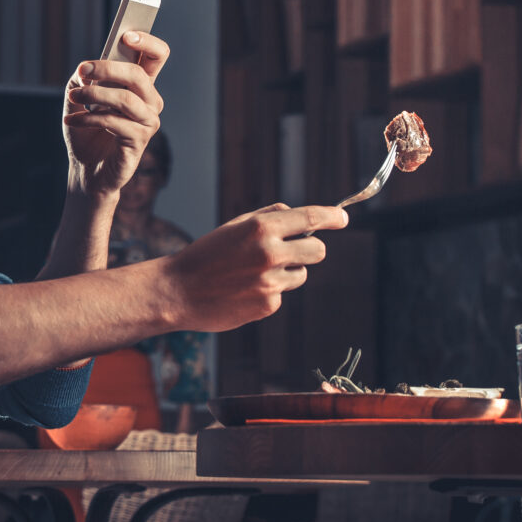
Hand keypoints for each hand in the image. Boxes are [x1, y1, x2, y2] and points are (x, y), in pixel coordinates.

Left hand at [61, 31, 168, 196]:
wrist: (85, 168)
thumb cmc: (86, 130)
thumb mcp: (79, 96)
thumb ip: (85, 77)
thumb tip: (87, 71)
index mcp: (140, 85)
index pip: (157, 56)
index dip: (147, 42)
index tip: (126, 35)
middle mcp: (150, 101)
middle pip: (139, 75)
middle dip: (107, 68)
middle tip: (82, 70)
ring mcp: (147, 122)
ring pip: (126, 99)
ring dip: (94, 95)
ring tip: (73, 97)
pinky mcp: (138, 142)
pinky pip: (114, 123)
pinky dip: (88, 118)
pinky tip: (72, 120)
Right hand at [161, 203, 347, 331]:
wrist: (178, 291)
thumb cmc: (205, 255)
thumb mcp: (234, 226)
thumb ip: (267, 218)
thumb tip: (297, 216)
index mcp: (260, 228)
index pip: (309, 218)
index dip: (331, 217)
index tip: (343, 218)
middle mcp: (270, 253)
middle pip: (318, 251)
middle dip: (310, 249)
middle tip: (294, 251)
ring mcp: (271, 281)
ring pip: (301, 274)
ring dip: (287, 272)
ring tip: (253, 273)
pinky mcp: (268, 304)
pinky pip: (282, 293)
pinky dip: (269, 291)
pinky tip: (244, 290)